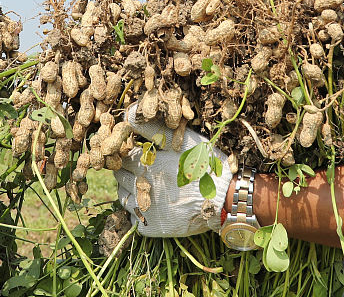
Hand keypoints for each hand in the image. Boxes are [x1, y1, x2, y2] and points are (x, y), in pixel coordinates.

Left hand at [113, 104, 233, 236]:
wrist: (223, 197)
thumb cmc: (202, 164)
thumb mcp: (180, 140)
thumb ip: (151, 128)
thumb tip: (128, 115)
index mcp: (146, 164)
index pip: (123, 158)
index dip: (129, 155)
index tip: (141, 156)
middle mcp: (141, 187)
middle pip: (121, 178)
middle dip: (128, 173)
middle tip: (146, 172)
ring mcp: (145, 209)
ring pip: (124, 199)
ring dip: (131, 192)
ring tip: (150, 188)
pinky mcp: (152, 227)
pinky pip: (135, 219)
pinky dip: (140, 213)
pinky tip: (155, 206)